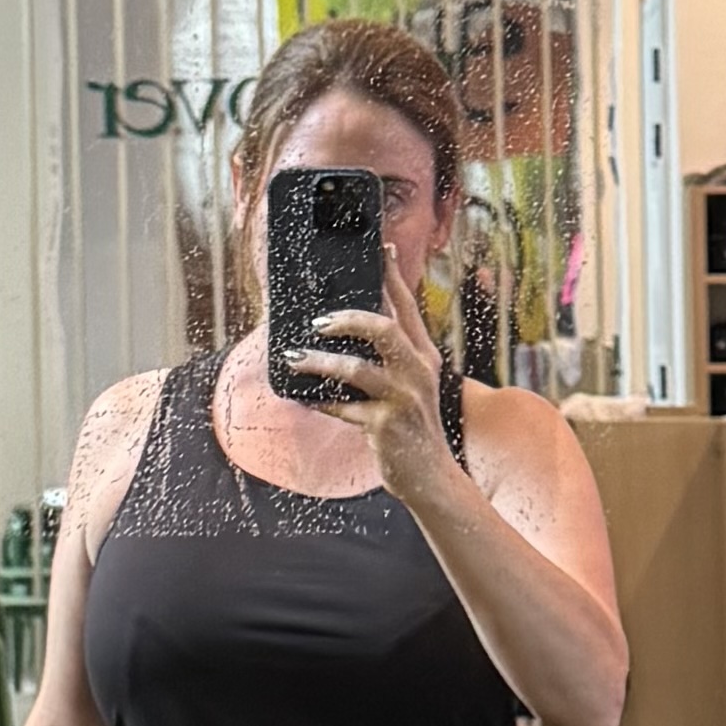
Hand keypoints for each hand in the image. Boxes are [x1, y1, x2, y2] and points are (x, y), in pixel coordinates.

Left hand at [295, 258, 460, 511]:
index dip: (393, 275)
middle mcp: (418, 371)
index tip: (382, 247)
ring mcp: (404, 398)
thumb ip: (388, 358)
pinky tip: (305, 398)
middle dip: (348, 318)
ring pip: (357, 368)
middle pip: (384, 328)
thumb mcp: (410, 386)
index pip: (407, 306)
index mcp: (423, 355)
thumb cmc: (412, 427)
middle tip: (318, 321)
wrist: (431, 477)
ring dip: (320, 362)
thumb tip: (341, 330)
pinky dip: (322, 401)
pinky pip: (344, 408)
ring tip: (294, 358)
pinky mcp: (387, 425)